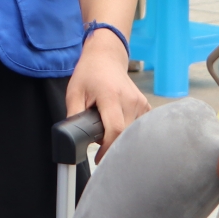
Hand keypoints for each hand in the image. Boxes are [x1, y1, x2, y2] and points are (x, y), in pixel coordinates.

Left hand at [66, 28, 151, 158]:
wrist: (106, 58)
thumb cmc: (88, 74)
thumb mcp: (74, 93)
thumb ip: (73, 116)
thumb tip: (72, 140)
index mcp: (111, 95)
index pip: (115, 129)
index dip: (108, 148)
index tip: (99, 159)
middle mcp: (130, 99)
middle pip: (124, 134)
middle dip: (111, 143)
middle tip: (98, 139)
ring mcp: (140, 102)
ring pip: (132, 133)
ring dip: (119, 136)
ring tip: (106, 126)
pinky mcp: (146, 105)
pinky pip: (138, 127)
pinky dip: (128, 131)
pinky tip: (118, 123)